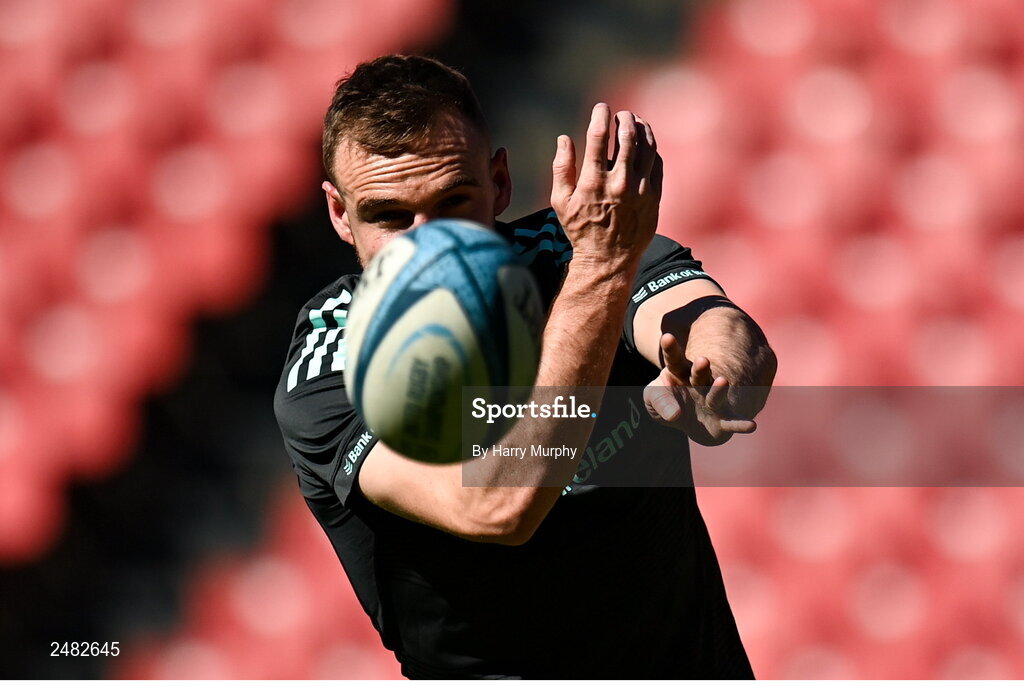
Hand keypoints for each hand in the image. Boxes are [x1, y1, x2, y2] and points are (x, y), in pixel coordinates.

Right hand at [550, 103, 662, 274]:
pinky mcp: (655, 196)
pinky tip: (645, 144)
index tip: (601, 108)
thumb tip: (564, 139)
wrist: (609, 259)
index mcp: (594, 181)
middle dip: (624, 118)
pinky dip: (651, 148)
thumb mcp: (561, 202)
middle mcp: (620, 182)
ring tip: (635, 122)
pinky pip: (657, 163)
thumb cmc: (580, 230)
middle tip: (621, 113)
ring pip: (647, 146)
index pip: (599, 136)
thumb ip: (562, 168)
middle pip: (627, 136)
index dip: (600, 115)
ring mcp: (641, 189)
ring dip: (641, 128)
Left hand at [643, 333, 757, 445]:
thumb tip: (674, 415)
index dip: (671, 349)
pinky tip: (751, 426)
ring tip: (723, 382)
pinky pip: (732, 423)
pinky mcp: (722, 421)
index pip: (674, 360)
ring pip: (715, 395)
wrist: (690, 421)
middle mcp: (699, 385)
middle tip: (702, 360)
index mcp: (680, 374)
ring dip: (719, 390)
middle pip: (699, 374)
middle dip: (700, 368)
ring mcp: (712, 402)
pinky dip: (741, 425)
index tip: (667, 337)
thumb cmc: (669, 402)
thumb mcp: (654, 400)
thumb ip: (658, 403)